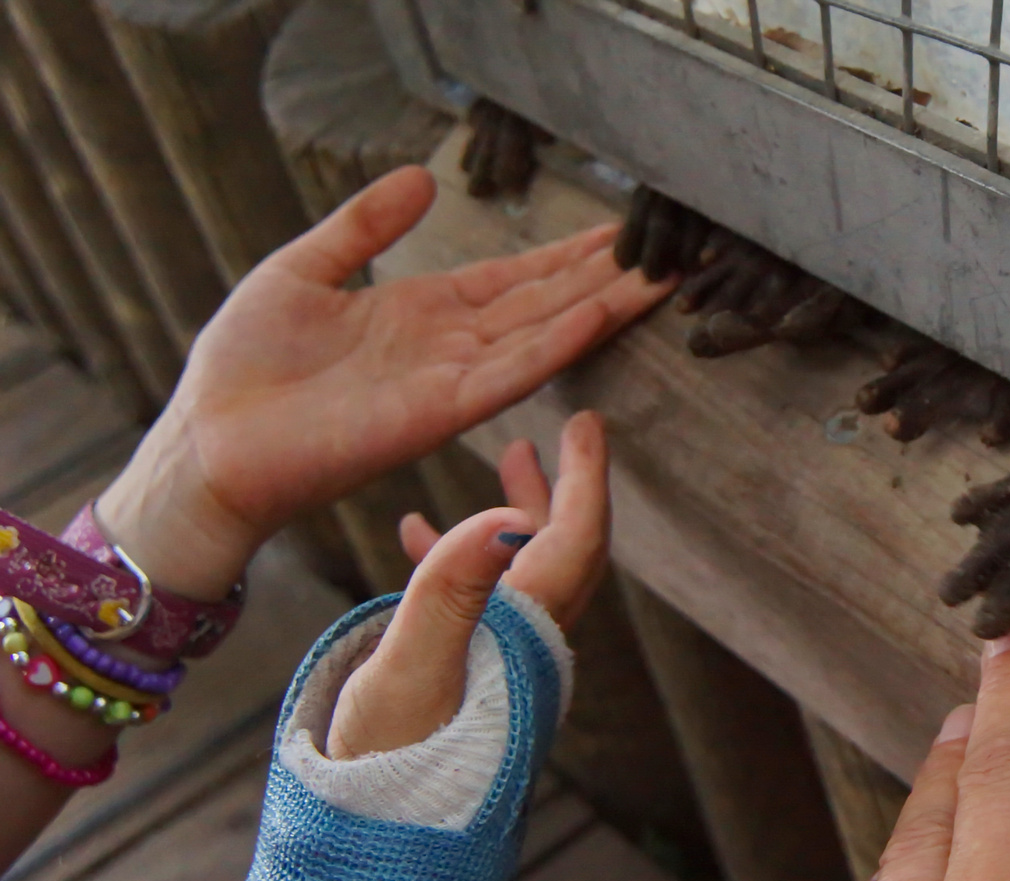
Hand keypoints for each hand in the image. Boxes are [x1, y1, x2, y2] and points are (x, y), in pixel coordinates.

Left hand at [98, 167, 669, 599]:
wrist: (212, 441)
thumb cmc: (244, 365)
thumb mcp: (303, 268)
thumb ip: (365, 226)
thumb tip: (424, 177)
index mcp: (421, 311)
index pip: (512, 279)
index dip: (565, 255)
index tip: (617, 234)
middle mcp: (448, 346)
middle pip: (543, 304)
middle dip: (603, 278)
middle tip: (665, 252)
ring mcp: (449, 380)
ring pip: (542, 335)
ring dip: (600, 307)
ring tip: (656, 278)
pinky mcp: (439, 412)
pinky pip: (511, 372)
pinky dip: (557, 344)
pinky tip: (598, 314)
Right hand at [326, 413, 608, 758]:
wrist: (376, 842)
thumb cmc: (389, 764)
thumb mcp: (410, 671)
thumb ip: (450, 593)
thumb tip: (501, 520)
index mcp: (525, 634)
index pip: (575, 540)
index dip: (584, 478)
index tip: (587, 424)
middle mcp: (528, 646)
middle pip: (561, 551)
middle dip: (558, 490)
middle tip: (544, 438)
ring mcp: (503, 665)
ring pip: (523, 574)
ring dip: (512, 519)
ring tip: (498, 467)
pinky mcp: (473, 682)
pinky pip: (476, 603)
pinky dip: (457, 561)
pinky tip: (419, 536)